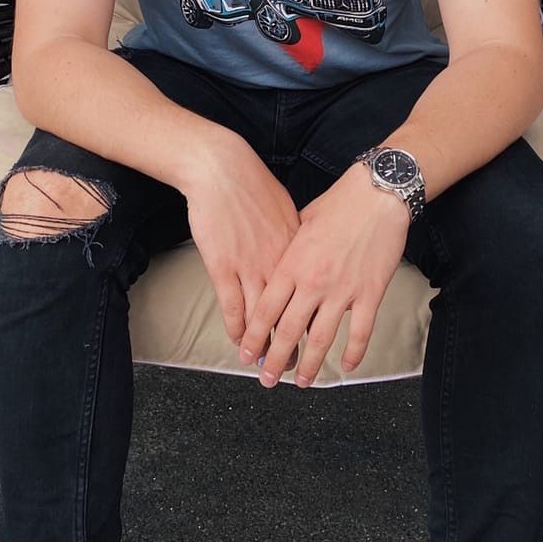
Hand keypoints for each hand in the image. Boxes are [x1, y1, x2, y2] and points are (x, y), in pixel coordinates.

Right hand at [182, 135, 300, 346]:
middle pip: (292, 314)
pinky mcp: (223, 267)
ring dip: (265, 345)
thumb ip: (298, 236)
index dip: (316, 323)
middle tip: (297, 371)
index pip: (312, 296)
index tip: (319, 342)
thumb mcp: (288, 210)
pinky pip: (233, 307)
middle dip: (294, 346)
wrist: (223, 170)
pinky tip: (240, 343)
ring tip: (267, 366)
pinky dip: (237, 329)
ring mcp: (250, 267)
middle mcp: (279, 264)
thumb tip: (307, 250)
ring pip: (263, 318)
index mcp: (298, 251)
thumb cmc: (254, 185)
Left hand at [238, 168, 408, 387]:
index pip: (265, 310)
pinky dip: (354, 352)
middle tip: (268, 380)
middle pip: (288, 331)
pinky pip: (361, 331)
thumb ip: (287, 250)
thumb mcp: (299, 223)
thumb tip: (278, 266)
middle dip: (275, 360)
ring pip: (321, 338)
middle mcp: (313, 282)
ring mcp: (342, 290)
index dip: (253, 337)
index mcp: (292, 265)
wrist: (376, 194)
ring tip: (302, 382)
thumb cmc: (338, 204)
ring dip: (311, 364)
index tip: (246, 354)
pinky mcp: (370, 292)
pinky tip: (347, 366)